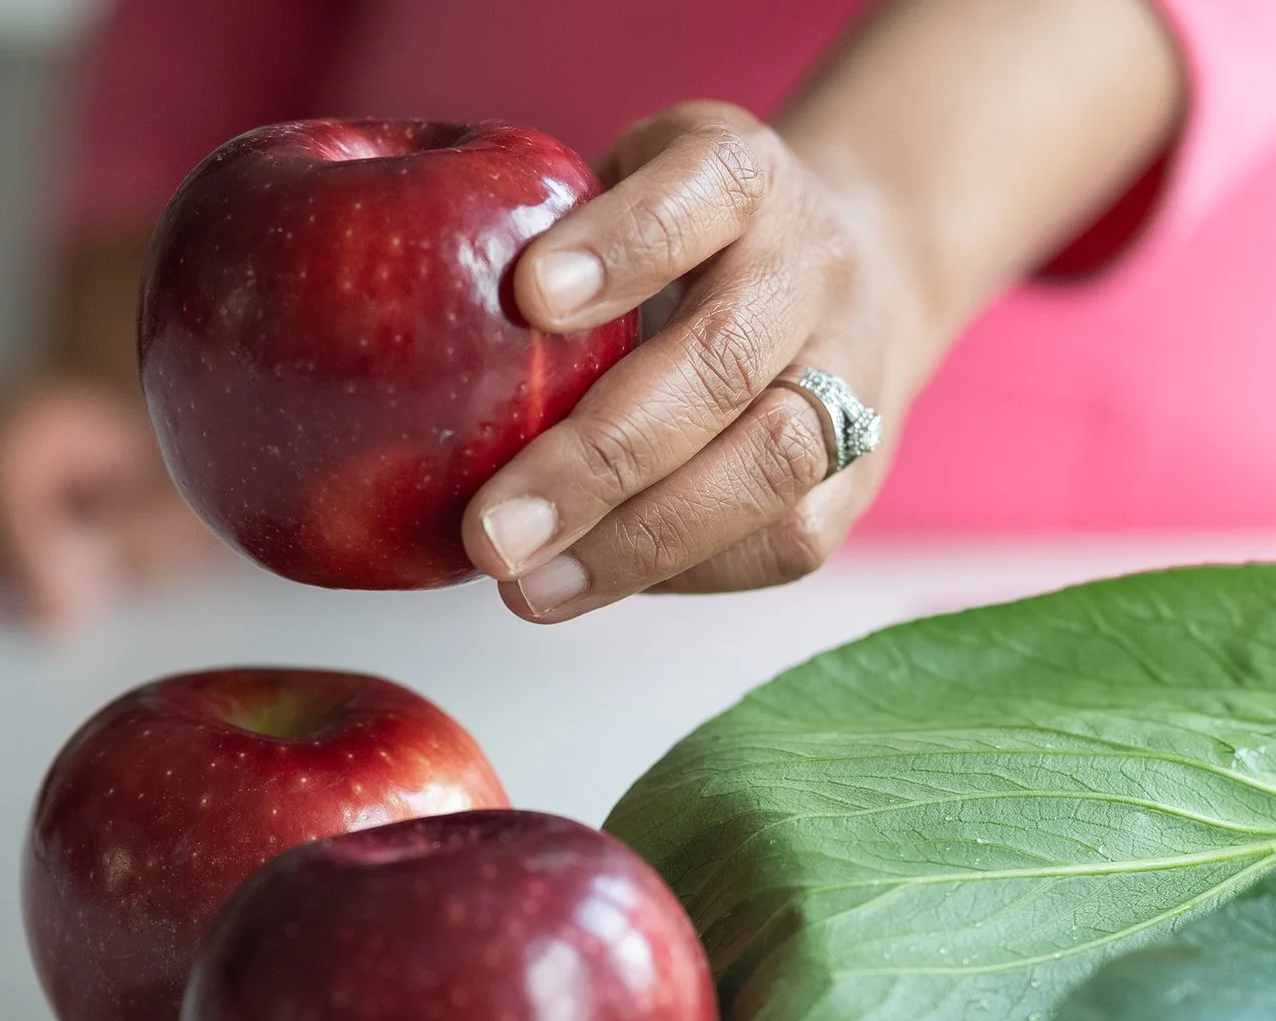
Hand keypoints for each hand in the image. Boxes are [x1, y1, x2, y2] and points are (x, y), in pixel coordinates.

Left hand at [460, 102, 927, 622]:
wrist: (853, 277)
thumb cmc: (679, 243)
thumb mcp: (617, 192)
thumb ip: (546, 241)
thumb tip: (412, 355)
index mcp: (745, 176)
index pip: (703, 188)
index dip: (623, 245)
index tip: (528, 295)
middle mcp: (812, 267)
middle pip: (725, 359)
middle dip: (603, 457)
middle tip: (492, 531)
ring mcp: (850, 371)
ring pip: (771, 464)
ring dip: (641, 541)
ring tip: (530, 589)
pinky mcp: (862, 474)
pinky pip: (782, 540)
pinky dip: (680, 572)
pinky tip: (589, 583)